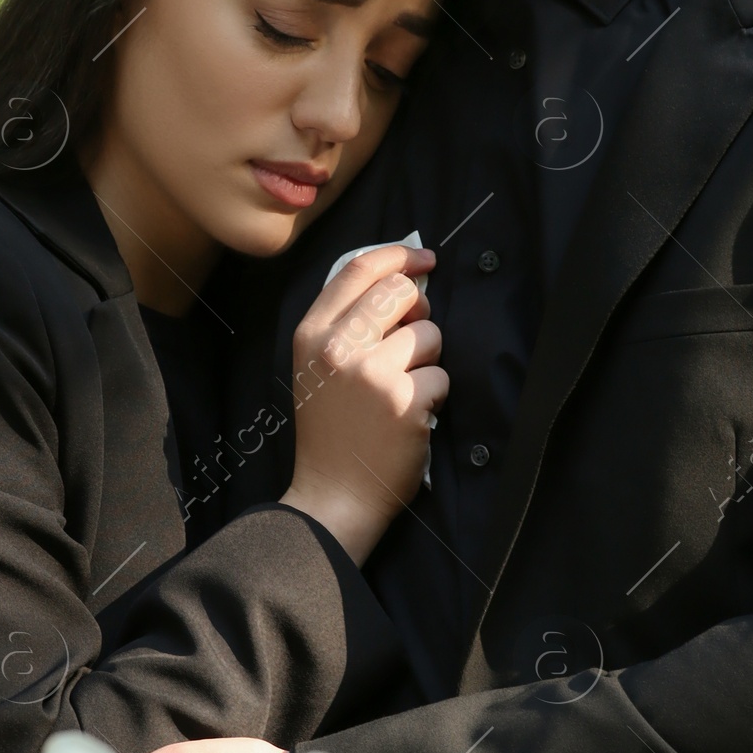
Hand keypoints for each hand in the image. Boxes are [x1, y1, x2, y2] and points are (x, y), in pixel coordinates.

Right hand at [280, 245, 447, 563]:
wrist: (332, 496)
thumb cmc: (331, 432)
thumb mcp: (316, 369)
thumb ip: (347, 324)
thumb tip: (406, 282)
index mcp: (311, 335)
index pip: (358, 270)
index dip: (398, 256)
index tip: (424, 258)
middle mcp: (338, 347)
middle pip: (401, 293)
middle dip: (420, 311)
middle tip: (415, 341)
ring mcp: (372, 374)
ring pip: (429, 334)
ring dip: (428, 361)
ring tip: (402, 393)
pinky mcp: (404, 401)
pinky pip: (441, 377)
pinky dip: (434, 398)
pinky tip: (410, 419)